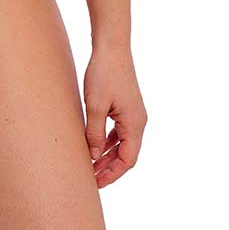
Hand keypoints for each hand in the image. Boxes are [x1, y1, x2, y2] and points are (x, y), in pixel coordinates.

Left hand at [83, 43, 146, 188]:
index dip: (112, 174)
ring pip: (122, 143)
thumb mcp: (95, 105)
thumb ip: (94, 132)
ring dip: (108, 156)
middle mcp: (138, 121)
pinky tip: (95, 146)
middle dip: (109, 168)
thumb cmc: (103, 74)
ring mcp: (133, 114)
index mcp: (134, 124)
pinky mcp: (126, 107)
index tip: (96, 183)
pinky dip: (108, 141)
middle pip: (126, 154)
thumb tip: (93, 156)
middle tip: (90, 179)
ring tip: (90, 166)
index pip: (128, 159)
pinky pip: (119, 131)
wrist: (112, 47)